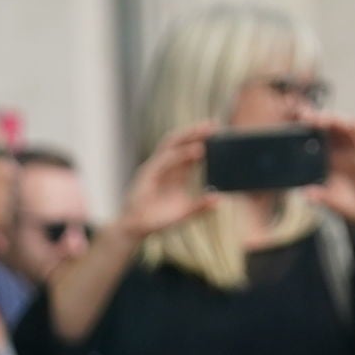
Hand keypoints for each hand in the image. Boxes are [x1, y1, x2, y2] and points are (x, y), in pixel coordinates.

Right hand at [117, 123, 219, 239]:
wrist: (135, 230)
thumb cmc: (158, 221)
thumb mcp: (184, 215)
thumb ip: (200, 207)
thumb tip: (218, 199)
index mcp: (177, 173)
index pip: (190, 149)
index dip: (202, 139)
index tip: (219, 131)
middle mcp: (166, 166)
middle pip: (180, 141)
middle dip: (195, 131)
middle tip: (214, 124)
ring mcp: (155, 168)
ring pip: (171, 144)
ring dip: (188, 135)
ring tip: (205, 130)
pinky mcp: (146, 174)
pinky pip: (165, 160)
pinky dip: (181, 154)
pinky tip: (196, 151)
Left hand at [306, 114, 354, 259]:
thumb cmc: (350, 207)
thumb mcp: (333, 204)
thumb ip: (321, 197)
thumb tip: (305, 193)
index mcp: (328, 160)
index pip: (315, 138)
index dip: (304, 129)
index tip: (290, 122)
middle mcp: (342, 152)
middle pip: (328, 128)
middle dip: (316, 118)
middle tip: (302, 113)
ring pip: (346, 127)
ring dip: (335, 119)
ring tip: (322, 117)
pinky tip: (348, 124)